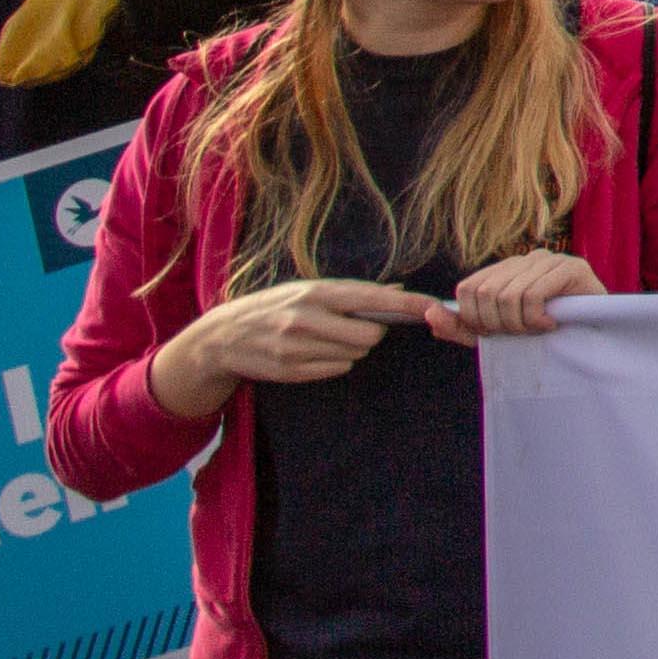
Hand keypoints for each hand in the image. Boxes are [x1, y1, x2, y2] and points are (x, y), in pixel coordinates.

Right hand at [149, 279, 427, 422]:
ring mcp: (296, 345)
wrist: (223, 336)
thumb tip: (397, 289)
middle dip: (370, 334)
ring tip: (324, 339)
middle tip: (352, 329)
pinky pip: (335, 369)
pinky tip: (311, 353)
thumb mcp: (308, 290)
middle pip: (369, 336)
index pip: (372, 298)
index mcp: (315, 292)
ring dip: (349, 349)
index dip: (407, 304)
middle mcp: (306, 317)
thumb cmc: (275, 307)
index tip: (434, 307)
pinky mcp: (290, 370)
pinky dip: (332, 363)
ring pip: (353, 355)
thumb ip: (352, 293)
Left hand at [431, 251, 597, 340]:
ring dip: (520, 325)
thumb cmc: (549, 330)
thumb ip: (463, 328)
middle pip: (486, 293)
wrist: (599, 331)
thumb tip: (428, 316)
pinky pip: (534, 295)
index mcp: (505, 269)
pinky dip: (536, 319)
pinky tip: (551, 324)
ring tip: (537, 330)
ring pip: (508, 296)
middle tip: (519, 335)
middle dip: (497, 324)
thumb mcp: (498, 332)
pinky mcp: (571, 268)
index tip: (495, 335)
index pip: (467, 289)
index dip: (474, 318)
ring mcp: (549, 260)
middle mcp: (525, 258)